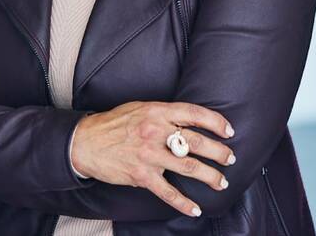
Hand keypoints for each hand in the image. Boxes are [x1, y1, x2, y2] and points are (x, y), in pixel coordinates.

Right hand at [70, 101, 235, 217]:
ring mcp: (149, 155)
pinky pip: (168, 192)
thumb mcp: (139, 108)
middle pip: (196, 142)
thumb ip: (163, 113)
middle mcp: (155, 131)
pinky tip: (196, 209)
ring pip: (189, 167)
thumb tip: (189, 120)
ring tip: (221, 182)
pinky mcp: (142, 176)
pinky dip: (184, 203)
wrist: (85, 142)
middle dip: (219, 152)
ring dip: (210, 176)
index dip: (215, 122)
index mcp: (157, 111)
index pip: (194, 114)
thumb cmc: (114, 123)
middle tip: (230, 159)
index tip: (228, 131)